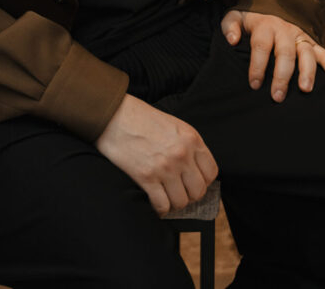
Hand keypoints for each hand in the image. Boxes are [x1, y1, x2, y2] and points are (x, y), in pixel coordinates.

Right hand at [95, 92, 217, 215]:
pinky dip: (159, 208)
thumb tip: (195, 170)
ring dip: (173, 202)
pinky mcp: (147, 178)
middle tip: (178, 190)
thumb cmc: (141, 118)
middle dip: (189, 194)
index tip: (192, 181)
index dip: (203, 180)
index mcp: (191, 138)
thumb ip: (187, 145)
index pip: (211, 172)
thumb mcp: (173, 125)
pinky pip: (162, 206)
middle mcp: (182, 154)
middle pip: (198, 191)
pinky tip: (154, 201)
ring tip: (165, 195)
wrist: (113, 115)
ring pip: (181, 202)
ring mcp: (165, 167)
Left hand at [220, 9, 324, 101]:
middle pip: (285, 52)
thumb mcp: (236, 16)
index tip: (254, 84)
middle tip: (277, 96)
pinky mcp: (312, 43)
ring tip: (305, 90)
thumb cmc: (251, 19)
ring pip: (306, 53)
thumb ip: (230, 26)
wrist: (272, 5)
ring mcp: (300, 37)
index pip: (261, 46)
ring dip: (307, 71)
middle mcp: (285, 31)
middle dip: (282, 75)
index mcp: (265, 26)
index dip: (258, 65)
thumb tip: (232, 40)